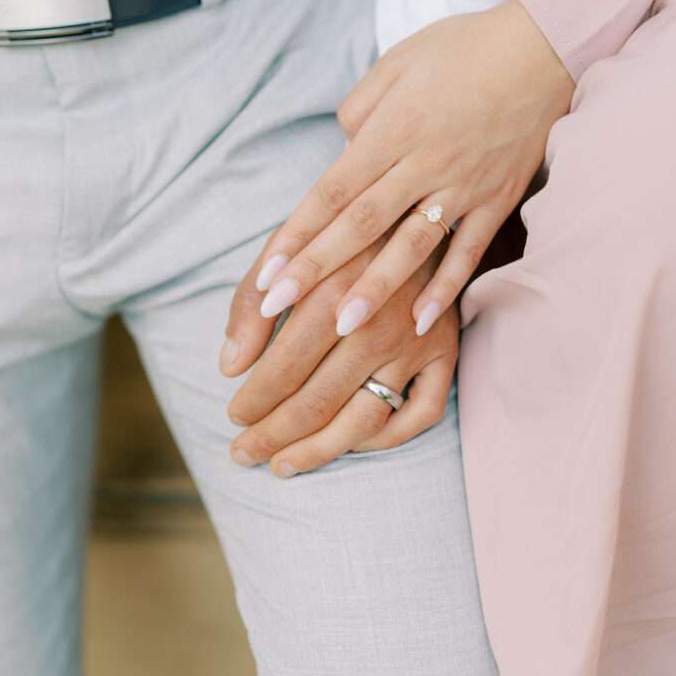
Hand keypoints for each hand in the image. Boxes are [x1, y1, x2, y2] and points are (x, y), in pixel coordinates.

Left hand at [220, 235, 457, 476]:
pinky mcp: (446, 351)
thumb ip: (251, 303)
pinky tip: (350, 443)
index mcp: (334, 290)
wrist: (411, 210)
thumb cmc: (336, 237)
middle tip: (244, 452)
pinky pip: (422, 414)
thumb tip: (229, 366)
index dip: (254, 400)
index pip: (285, 366)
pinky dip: (387, 438)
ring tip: (282, 464)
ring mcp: (417, 341)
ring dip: (319, 450)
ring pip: (365, 418)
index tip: (232, 417)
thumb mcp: (285, 250)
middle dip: (274, 435)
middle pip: (320, 400)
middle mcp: (379, 321)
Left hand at [245, 0, 573, 340]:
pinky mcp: (497, 200)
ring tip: (341, 326)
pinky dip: (445, 288)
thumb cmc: (464, 49)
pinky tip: (417, 322)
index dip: (298, 231)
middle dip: (316, 267)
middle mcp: (426, 161)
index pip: (335, 189)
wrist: (545, 47)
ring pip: (412, 245)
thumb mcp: (398, 60)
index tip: (268, 268)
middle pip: (362, 222)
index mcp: (396, 127)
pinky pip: (469, 251)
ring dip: (375, 287)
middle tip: (275, 306)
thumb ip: (360, 107)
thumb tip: (341, 148)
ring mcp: (464, 185)